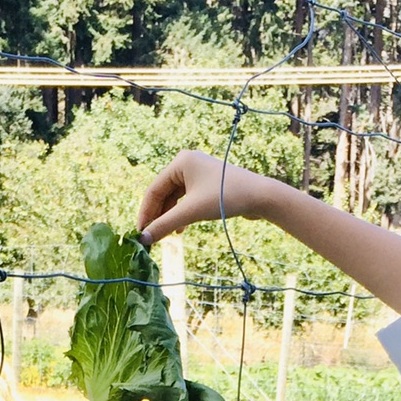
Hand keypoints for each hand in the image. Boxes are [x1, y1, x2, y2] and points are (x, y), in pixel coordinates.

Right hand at [138, 151, 280, 244]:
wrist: (260, 196)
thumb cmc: (225, 198)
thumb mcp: (191, 212)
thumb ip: (165, 224)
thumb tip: (143, 239)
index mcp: (180, 162)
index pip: (154, 189)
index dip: (145, 213)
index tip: (140, 233)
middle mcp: (187, 163)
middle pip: (163, 193)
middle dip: (158, 215)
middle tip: (151, 237)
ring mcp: (198, 173)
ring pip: (175, 198)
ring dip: (169, 217)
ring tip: (166, 235)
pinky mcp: (207, 184)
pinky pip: (186, 199)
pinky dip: (181, 214)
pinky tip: (180, 229)